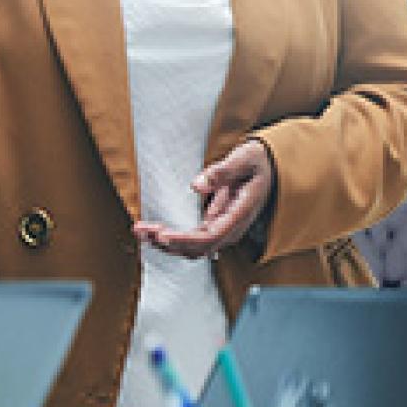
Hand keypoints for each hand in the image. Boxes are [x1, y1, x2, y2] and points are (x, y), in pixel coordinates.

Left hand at [134, 138, 273, 258]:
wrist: (266, 170)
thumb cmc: (255, 163)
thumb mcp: (244, 158)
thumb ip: (223, 171)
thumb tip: (197, 185)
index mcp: (241, 214)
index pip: (211, 236)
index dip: (186, 239)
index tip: (163, 235)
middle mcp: (231, 228)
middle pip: (198, 247)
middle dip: (168, 242)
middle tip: (141, 230)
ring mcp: (222, 230)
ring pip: (192, 247)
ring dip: (165, 243)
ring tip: (140, 230)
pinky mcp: (213, 226)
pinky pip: (191, 239)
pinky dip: (170, 238)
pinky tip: (152, 231)